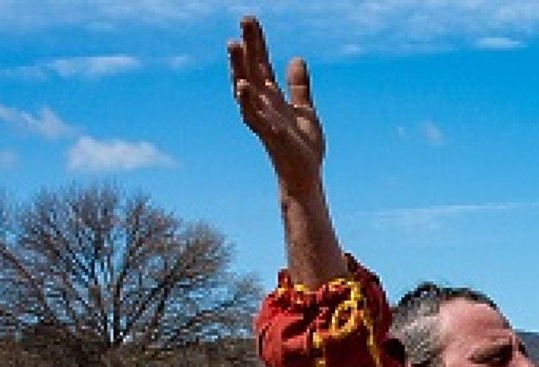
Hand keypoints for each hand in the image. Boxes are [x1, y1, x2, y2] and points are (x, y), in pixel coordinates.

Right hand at [228, 16, 324, 198]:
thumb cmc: (302, 147)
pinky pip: (252, 116)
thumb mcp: (304, 110)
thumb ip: (298, 86)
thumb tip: (296, 58)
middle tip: (245, 19)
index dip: (257, 43)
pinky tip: (244, 85)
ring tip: (233, 44)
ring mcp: (263, 119)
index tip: (250, 20)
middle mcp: (263, 105)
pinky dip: (247, 100)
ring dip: (238, 67)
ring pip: (245, 89)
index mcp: (271, 98)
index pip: (261, 65)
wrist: (305, 176)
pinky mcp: (268, 135)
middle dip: (248, 46)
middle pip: (251, 70)